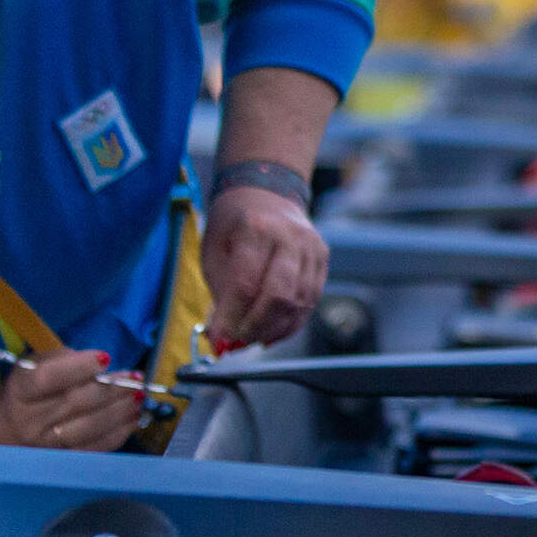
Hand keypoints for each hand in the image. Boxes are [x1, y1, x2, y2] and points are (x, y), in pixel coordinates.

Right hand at [0, 348, 142, 450]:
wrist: (9, 428)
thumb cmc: (31, 389)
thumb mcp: (36, 364)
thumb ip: (64, 359)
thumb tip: (100, 364)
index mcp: (21, 390)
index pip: (48, 379)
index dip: (78, 368)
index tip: (105, 358)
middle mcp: (31, 421)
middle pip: (75, 403)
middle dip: (111, 389)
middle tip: (135, 378)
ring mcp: (47, 444)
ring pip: (89, 428)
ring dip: (120, 411)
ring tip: (139, 397)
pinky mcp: (63, 460)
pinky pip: (95, 449)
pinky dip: (119, 433)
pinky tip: (133, 418)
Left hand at [205, 184, 328, 345]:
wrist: (267, 194)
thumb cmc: (235, 225)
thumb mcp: (214, 251)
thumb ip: (221, 293)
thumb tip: (222, 336)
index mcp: (256, 228)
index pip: (246, 284)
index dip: (232, 317)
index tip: (219, 338)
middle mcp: (290, 236)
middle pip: (278, 296)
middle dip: (254, 327)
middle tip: (235, 343)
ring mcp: (311, 247)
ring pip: (298, 303)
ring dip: (272, 329)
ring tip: (250, 339)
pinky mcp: (322, 259)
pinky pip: (310, 301)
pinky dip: (290, 323)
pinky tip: (270, 331)